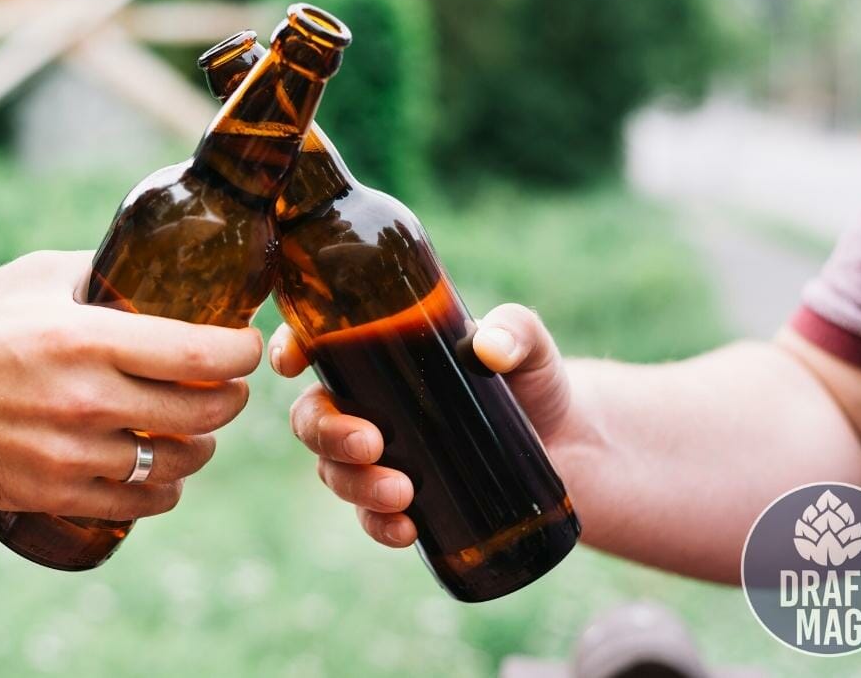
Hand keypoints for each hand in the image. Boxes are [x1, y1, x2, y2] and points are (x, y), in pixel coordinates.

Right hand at [0, 250, 261, 521]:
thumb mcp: (37, 276)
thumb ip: (101, 272)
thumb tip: (154, 265)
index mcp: (89, 338)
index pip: (201, 355)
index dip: (242, 352)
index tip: (248, 345)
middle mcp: (88, 399)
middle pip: (203, 412)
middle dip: (231, 399)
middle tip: (228, 387)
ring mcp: (73, 453)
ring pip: (178, 461)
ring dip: (202, 446)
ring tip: (197, 430)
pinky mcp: (57, 492)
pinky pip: (140, 501)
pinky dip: (165, 489)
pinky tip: (165, 473)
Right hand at [271, 303, 571, 547]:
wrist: (572, 445)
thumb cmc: (536, 380)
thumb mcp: (528, 345)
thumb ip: (514, 331)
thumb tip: (488, 349)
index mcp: (380, 355)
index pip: (317, 346)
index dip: (289, 349)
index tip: (292, 362)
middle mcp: (368, 405)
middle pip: (313, 418)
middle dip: (327, 435)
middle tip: (371, 444)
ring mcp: (382, 457)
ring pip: (334, 472)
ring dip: (355, 485)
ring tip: (402, 493)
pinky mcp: (404, 501)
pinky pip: (370, 519)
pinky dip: (379, 526)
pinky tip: (406, 529)